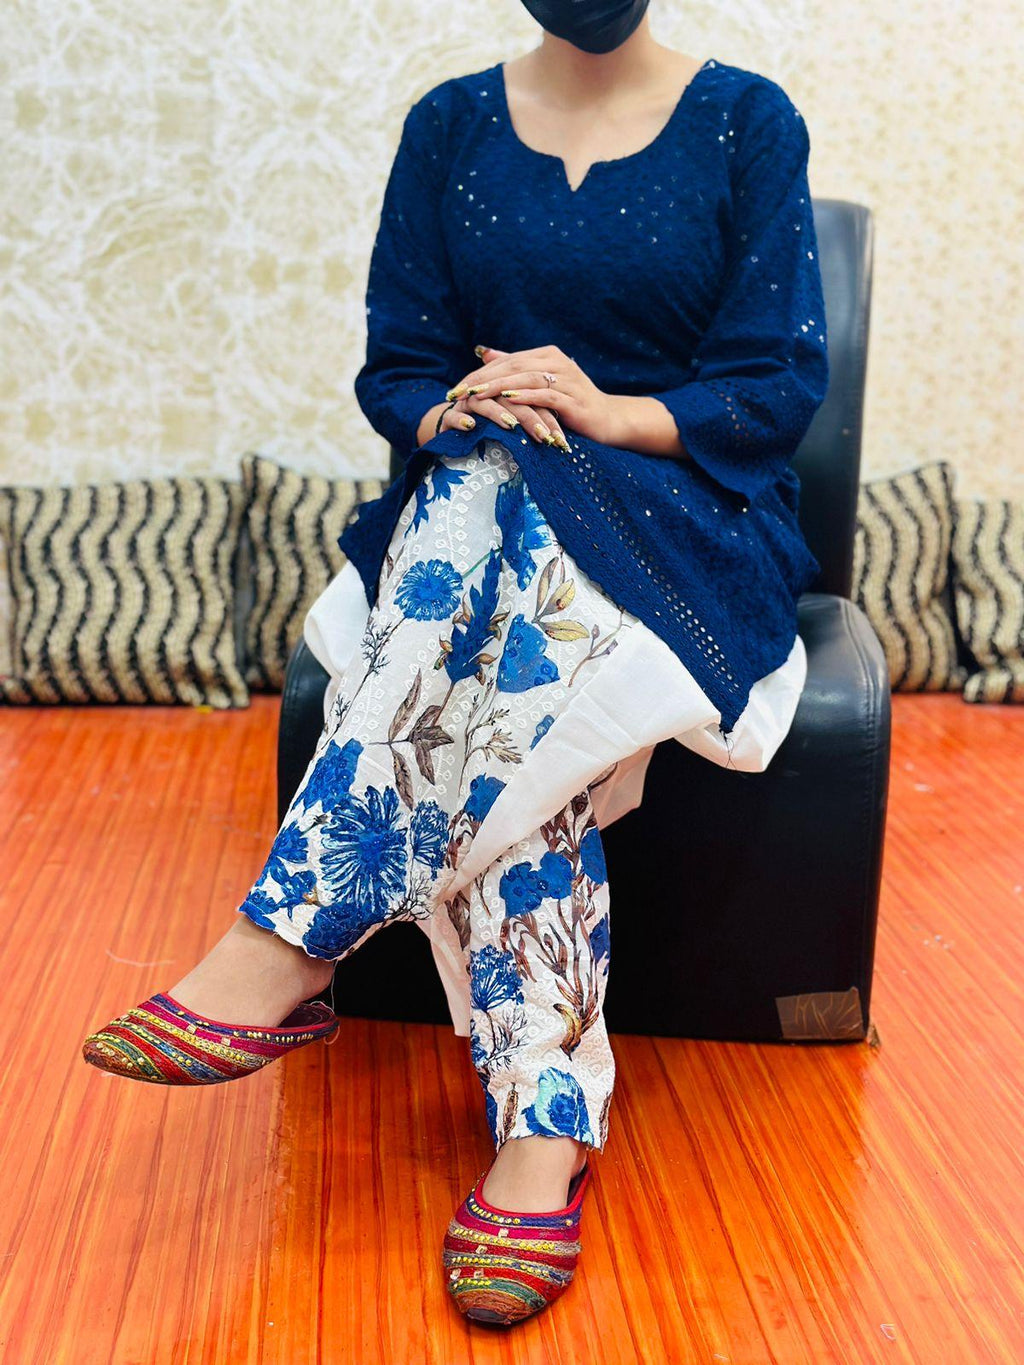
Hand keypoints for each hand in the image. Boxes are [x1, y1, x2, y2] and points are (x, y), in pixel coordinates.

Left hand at [443, 343, 625, 449]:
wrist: (609, 420)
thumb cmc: (572, 404)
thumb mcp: (541, 383)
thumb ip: (515, 367)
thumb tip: (483, 353)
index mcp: (547, 355)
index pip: (506, 361)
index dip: (479, 373)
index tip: (455, 388)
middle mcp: (557, 362)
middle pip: (513, 366)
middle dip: (482, 380)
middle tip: (457, 392)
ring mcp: (568, 379)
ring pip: (527, 378)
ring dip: (499, 386)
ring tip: (475, 395)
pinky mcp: (574, 399)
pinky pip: (547, 394)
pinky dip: (526, 396)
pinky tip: (508, 400)